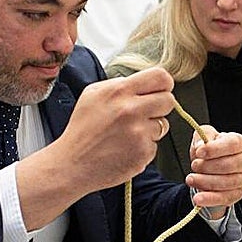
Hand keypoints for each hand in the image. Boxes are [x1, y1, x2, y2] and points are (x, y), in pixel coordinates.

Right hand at [56, 66, 175, 193]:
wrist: (72, 164)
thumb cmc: (82, 130)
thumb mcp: (93, 94)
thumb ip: (120, 85)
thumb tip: (143, 84)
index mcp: (118, 91)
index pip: (160, 77)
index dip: (164, 84)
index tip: (160, 90)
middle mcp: (131, 110)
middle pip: (168, 100)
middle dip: (160, 106)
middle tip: (145, 114)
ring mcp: (139, 133)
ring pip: (163, 124)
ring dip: (150, 129)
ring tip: (127, 134)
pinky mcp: (143, 153)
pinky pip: (155, 145)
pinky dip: (143, 147)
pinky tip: (125, 148)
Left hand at [186, 127, 241, 211]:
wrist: (212, 168)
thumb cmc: (212, 150)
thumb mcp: (206, 136)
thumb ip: (203, 135)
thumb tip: (200, 146)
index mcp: (240, 143)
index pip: (232, 145)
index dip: (215, 149)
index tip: (199, 152)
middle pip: (229, 165)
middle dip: (208, 166)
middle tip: (194, 165)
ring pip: (226, 183)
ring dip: (206, 182)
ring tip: (191, 179)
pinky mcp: (237, 194)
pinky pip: (224, 198)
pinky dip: (210, 199)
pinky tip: (198, 198)